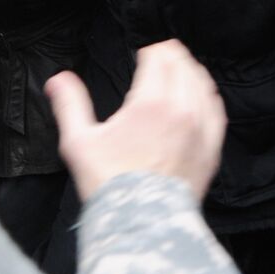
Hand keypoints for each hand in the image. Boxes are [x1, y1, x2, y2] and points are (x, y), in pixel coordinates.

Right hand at [47, 40, 226, 200]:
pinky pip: (216, 109)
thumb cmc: (110, 185)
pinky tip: (200, 96)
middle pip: (183, 64)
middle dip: (170, 56)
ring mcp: (201, 128)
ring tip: (178, 72)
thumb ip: (70, 104)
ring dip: (189, 72)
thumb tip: (57, 80)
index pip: (160, 56)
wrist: (141, 223)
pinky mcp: (211, 147)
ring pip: (202, 83)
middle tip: (158, 58)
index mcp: (151, 102)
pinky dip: (207, 96)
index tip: (143, 54)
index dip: (151, 50)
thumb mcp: (80, 142)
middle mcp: (182, 109)